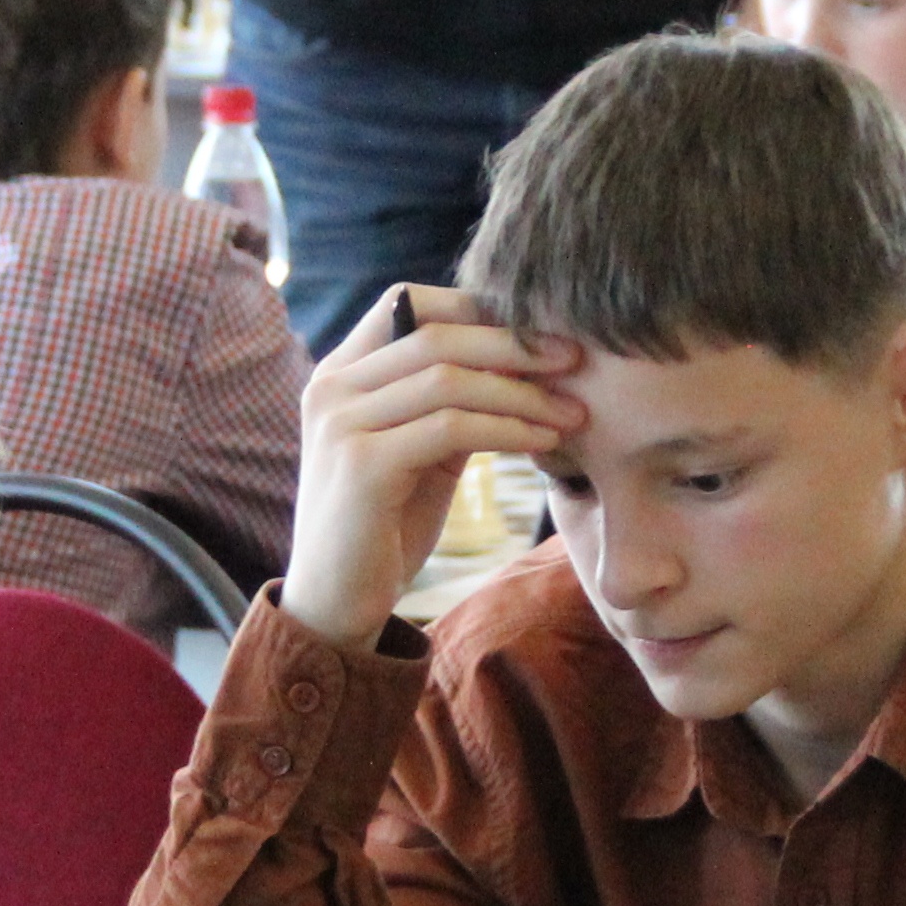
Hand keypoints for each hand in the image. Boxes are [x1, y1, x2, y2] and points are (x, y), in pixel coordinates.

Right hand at [279, 286, 579, 647]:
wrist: (336, 603)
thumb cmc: (385, 525)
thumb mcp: (423, 451)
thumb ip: (453, 403)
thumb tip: (524, 359)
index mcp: (340, 373)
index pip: (405, 302)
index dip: (475, 305)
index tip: (538, 330)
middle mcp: (331, 387)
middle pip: (435, 335)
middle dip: (514, 343)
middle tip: (574, 357)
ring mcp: (341, 424)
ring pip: (448, 380)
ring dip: (522, 393)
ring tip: (572, 412)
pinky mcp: (361, 465)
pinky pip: (450, 429)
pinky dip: (508, 430)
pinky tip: (544, 442)